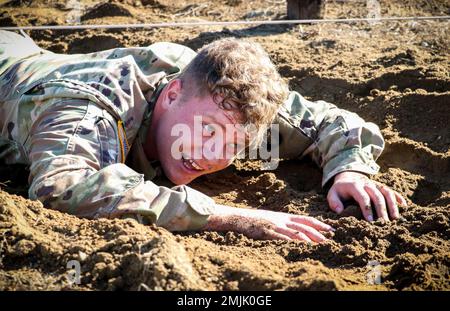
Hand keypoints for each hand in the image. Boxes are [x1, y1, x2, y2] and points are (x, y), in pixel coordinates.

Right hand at [202, 204, 334, 242]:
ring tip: (318, 243)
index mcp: (284, 216)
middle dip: (317, 232)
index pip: (305, 219)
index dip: (319, 224)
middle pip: (303, 226)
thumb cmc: (257, 220)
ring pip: (294, 231)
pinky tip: (298, 244)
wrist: (240, 218)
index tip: (330, 229)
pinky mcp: (267, 231)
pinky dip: (290, 240)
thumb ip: (284, 224)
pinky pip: (280, 236)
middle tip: (329, 239)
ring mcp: (275, 225)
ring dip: (307, 237)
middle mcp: (282, 219)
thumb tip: (297, 231)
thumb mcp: (273, 219)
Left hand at [327, 171, 406, 221]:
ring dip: (393, 205)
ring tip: (396, 219)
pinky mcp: (382, 186)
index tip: (370, 221)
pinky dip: (399, 198)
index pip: (363, 197)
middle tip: (384, 224)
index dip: (367, 209)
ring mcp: (376, 184)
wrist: (348, 177)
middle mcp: (367, 184)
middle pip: (377, 196)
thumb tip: (339, 211)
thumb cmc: (340, 190)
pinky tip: (405, 207)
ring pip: (387, 193)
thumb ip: (333, 202)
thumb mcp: (332, 194)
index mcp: (354, 186)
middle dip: (382, 210)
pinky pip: (392, 191)